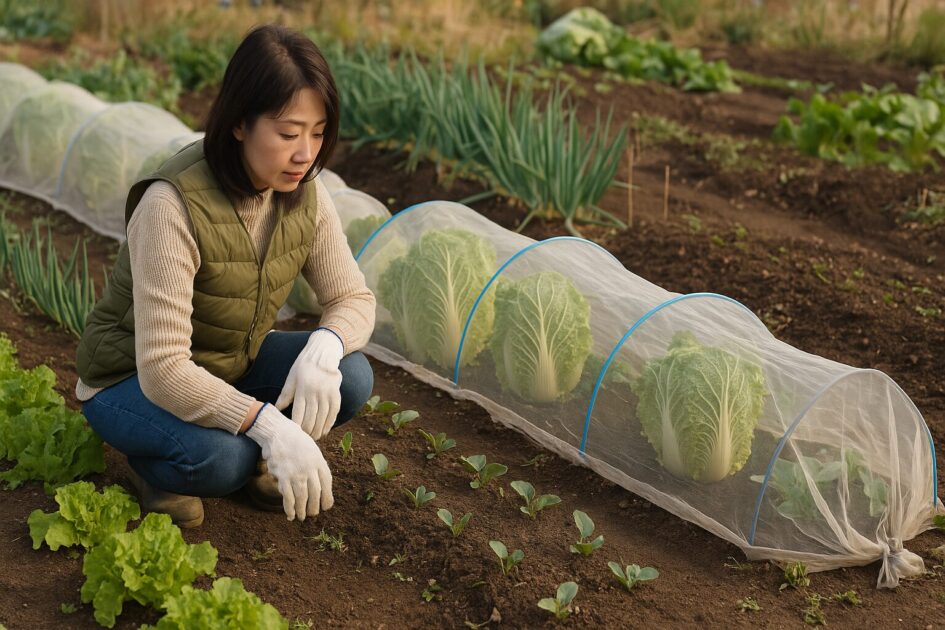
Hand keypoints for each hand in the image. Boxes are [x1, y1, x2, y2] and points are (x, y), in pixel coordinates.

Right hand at [245, 404, 332, 520]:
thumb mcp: (313, 451)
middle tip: (312, 514)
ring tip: (303, 517)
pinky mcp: (283, 476)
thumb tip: (320, 486)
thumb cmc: (297, 442)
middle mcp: (310, 469)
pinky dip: (289, 508)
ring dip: (302, 510)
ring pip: (302, 498)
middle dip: (314, 507)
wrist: (279, 433)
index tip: (326, 506)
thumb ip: (317, 467)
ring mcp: (297, 473)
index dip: (327, 498)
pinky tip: (290, 515)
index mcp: (319, 462)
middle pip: (316, 494)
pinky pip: (288, 497)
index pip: (327, 485)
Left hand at [275, 328, 343, 439]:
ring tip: (314, 438)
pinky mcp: (336, 393)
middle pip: (311, 419)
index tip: (294, 435)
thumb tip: (277, 408)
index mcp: (302, 389)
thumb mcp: (291, 377)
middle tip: (304, 440)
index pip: (299, 414)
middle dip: (307, 432)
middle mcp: (315, 392)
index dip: (297, 427)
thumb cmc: (304, 365)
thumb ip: (285, 394)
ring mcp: (327, 393)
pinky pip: (334, 412)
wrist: (323, 353)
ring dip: (318, 430)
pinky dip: (329, 423)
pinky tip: (325, 431)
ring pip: (323, 418)